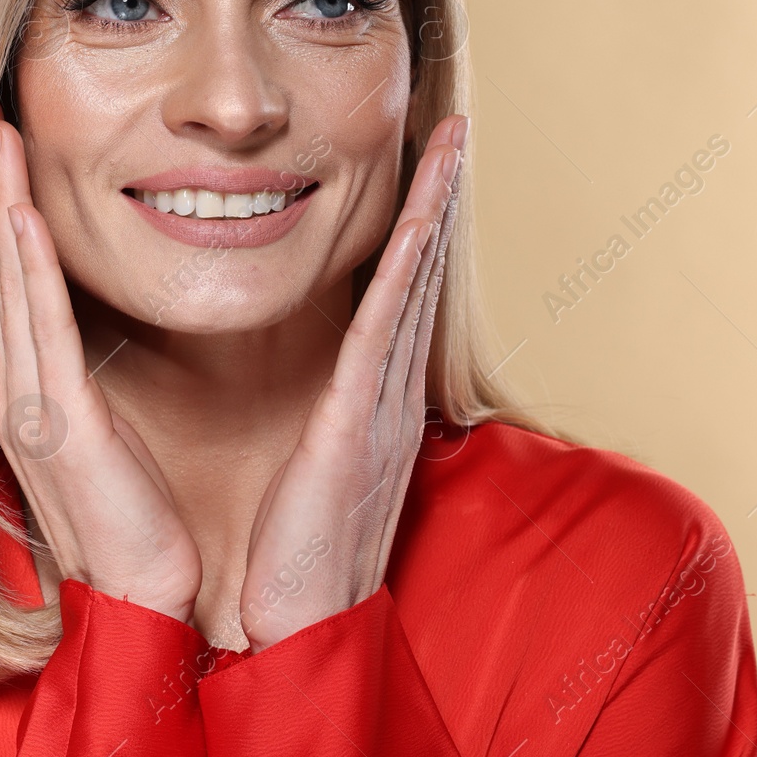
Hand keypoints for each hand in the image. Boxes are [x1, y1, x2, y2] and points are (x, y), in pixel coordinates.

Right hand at [0, 105, 202, 621]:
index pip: (7, 284)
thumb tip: (90, 339)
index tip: (5, 154)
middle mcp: (14, 389)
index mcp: (27, 390)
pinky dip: (28, 266)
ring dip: (1, 208)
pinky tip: (22, 215)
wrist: (141, 596)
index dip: (1, 215)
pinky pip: (41, 328)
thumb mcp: (102, 435)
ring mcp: (30, 405)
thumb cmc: (132, 519)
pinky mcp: (61, 423)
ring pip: (9, 284)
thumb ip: (85, 383)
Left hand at [237, 115, 467, 650]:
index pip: (402, 299)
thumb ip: (334, 422)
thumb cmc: (303, 554)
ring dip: (431, 214)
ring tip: (448, 149)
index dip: (418, 233)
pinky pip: (381, 332)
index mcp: (377, 401)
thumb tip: (334, 393)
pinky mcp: (354, 424)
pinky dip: (402, 272)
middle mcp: (391, 393)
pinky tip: (415, 223)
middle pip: (421, 278)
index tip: (426, 175)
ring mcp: (381, 405)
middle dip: (438, 202)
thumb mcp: (324, 470)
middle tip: (453, 133)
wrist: (306, 623)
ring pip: (412, 289)